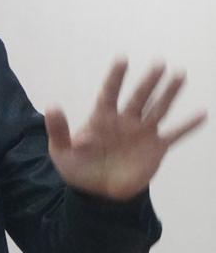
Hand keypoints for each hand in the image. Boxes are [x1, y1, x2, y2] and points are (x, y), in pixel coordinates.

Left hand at [45, 60, 206, 200]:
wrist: (99, 194)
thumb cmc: (78, 169)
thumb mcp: (62, 152)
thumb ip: (59, 130)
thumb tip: (52, 106)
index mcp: (102, 118)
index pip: (110, 93)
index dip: (115, 77)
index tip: (123, 59)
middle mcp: (125, 121)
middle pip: (138, 97)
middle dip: (148, 81)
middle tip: (159, 63)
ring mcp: (142, 133)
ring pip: (158, 109)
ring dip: (169, 93)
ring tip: (180, 75)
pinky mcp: (155, 149)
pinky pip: (174, 135)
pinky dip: (187, 126)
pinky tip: (202, 113)